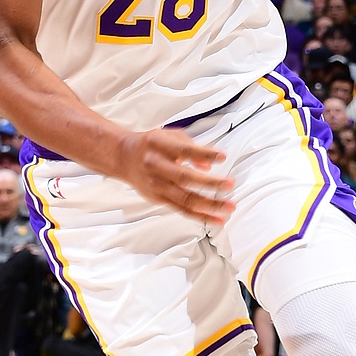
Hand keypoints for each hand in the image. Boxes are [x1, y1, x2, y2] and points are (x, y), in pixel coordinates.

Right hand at [117, 129, 234, 225]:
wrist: (125, 158)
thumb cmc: (152, 145)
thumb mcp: (170, 136)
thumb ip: (190, 147)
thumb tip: (208, 166)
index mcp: (159, 146)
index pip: (184, 150)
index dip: (204, 154)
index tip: (222, 157)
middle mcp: (155, 166)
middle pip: (184, 177)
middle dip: (210, 183)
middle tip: (229, 184)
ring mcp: (156, 185)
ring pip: (185, 198)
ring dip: (209, 205)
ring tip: (229, 207)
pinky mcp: (158, 199)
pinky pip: (182, 209)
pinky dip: (201, 215)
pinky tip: (216, 218)